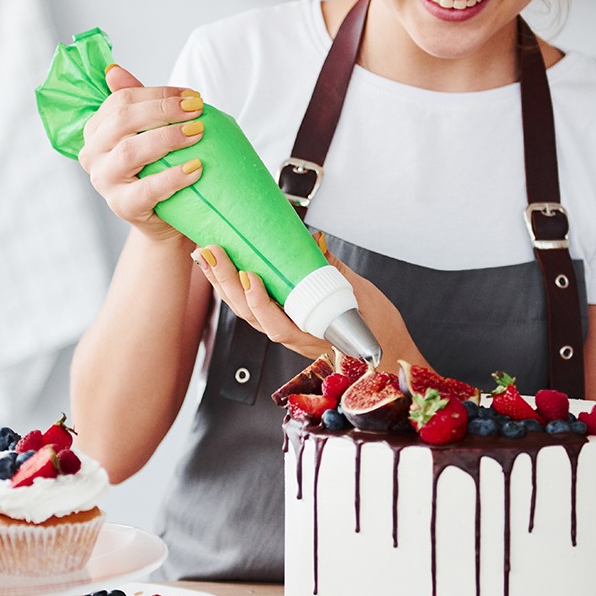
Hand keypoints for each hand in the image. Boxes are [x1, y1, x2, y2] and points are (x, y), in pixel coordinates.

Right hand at [78, 65, 206, 242]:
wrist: (166, 217)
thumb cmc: (158, 168)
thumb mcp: (148, 133)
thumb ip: (136, 103)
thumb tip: (113, 69)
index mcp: (97, 129)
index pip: (122, 100)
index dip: (159, 93)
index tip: (193, 95)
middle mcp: (92, 153)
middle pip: (123, 121)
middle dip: (163, 110)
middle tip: (198, 110)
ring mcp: (104, 181)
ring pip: (131, 152)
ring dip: (168, 138)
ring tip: (199, 132)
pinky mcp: (122, 206)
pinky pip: (148, 189)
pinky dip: (174, 176)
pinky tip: (196, 168)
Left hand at [193, 243, 428, 367]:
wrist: (388, 353)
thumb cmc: (379, 330)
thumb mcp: (363, 294)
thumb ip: (334, 269)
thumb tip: (313, 242)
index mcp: (314, 336)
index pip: (277, 324)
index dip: (258, 302)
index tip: (249, 276)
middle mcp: (294, 337)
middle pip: (251, 316)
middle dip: (228, 283)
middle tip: (212, 252)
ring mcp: (288, 332)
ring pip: (247, 314)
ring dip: (224, 285)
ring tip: (207, 256)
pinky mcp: (286, 323)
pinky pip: (255, 310)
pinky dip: (238, 290)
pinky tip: (225, 271)